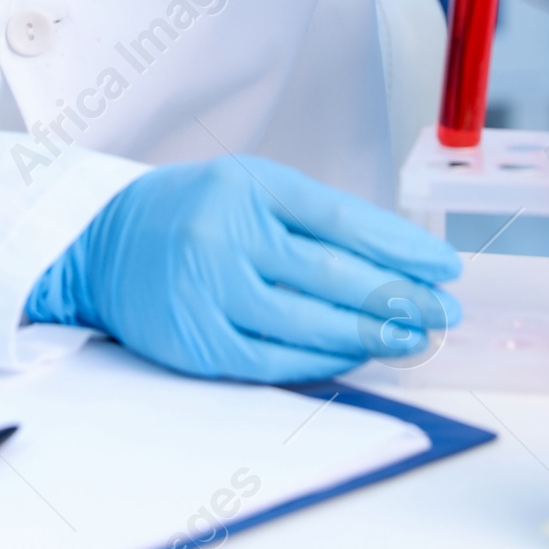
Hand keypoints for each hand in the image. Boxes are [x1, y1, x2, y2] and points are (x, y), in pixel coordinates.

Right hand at [24, 156, 460, 381]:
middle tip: (444, 312)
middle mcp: (227, 235)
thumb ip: (313, 218)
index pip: (342, 219)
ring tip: (414, 339)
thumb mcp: (249, 188)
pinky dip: (324, 362)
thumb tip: (395, 261)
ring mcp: (210, 292)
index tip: (445, 267)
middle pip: (333, 275)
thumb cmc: (193, 213)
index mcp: (247, 186)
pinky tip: (357, 356)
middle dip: (400, 297)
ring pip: (310, 324)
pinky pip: (277, 361)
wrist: (102, 245)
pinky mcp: (199, 343)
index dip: (400, 246)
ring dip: (372, 335)